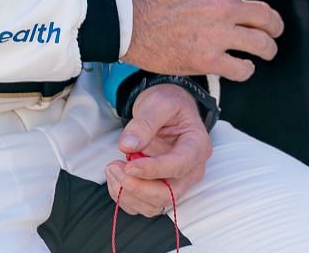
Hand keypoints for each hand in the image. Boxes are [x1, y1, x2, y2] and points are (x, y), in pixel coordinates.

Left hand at [104, 83, 211, 216]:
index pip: (179, 166)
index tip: (129, 165)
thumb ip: (145, 122)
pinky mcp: (161, 189)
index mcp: (197, 146)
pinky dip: (125, 197)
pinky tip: (115, 177)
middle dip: (137, 187)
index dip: (153, 170)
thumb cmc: (168, 104)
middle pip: (168, 194)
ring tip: (112, 169)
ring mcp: (176, 183)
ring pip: (154, 205)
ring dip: (128, 194)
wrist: (166, 110)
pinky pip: (143, 205)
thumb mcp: (159, 103)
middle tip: (114, 167)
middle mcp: (191, 171)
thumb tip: (128, 146)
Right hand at [123, 0, 308, 81]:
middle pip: (267, 17)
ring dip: (267, 49)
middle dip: (275, 26)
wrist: (123, 22)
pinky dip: (246, 69)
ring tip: (264, 51)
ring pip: (260, 44)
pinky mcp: (205, 59)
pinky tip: (242, 67)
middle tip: (273, 32)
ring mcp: (215, 34)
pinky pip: (241, 68)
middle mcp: (222, 5)